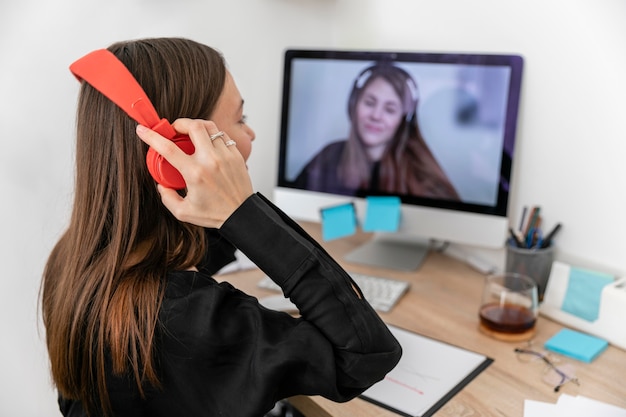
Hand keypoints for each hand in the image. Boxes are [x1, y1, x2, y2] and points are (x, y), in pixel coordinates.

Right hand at [136, 119, 253, 227]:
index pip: (168, 148)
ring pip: (210, 127)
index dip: (152, 136)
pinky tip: (207, 142)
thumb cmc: (215, 214)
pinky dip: (212, 134)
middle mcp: (210, 161)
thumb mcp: (183, 212)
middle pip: (193, 126)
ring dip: (197, 126)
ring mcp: (225, 156)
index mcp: (195, 173)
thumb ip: (167, 197)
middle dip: (179, 123)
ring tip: (191, 134)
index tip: (142, 130)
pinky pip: (223, 135)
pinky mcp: (236, 155)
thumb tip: (161, 184)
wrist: (241, 215)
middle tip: (174, 129)